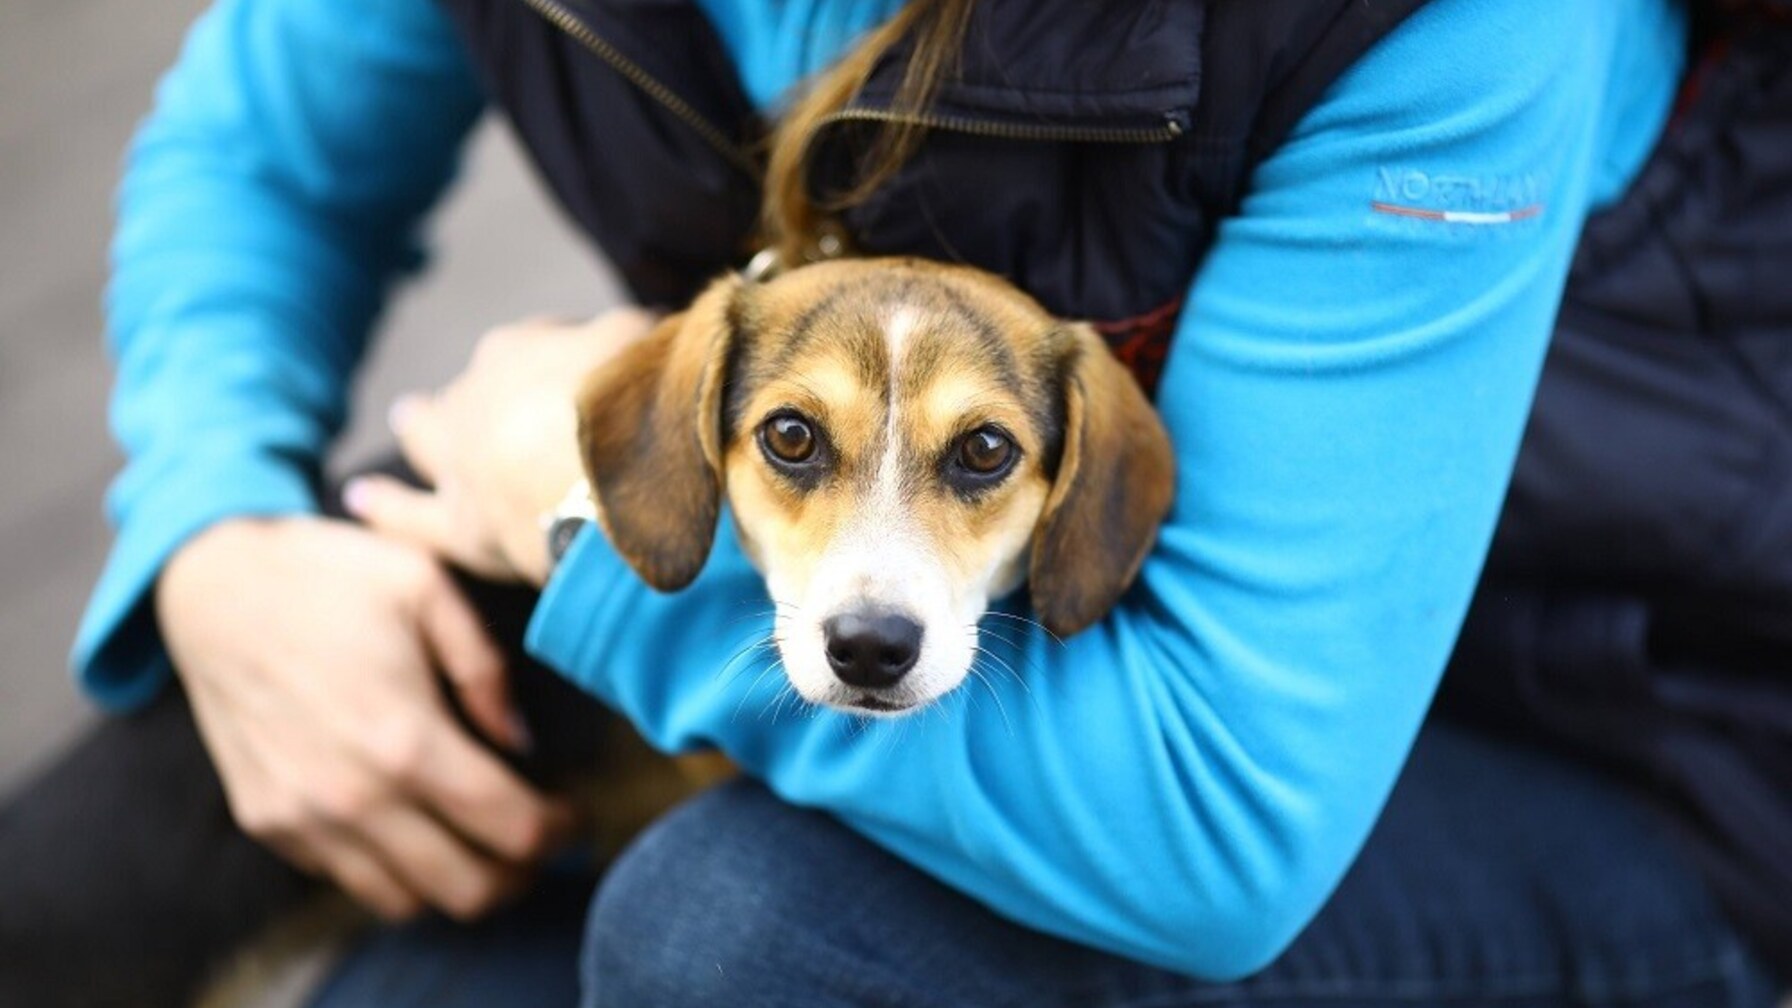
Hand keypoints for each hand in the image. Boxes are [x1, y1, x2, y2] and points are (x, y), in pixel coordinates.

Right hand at [156, 516, 573, 920]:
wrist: (213, 583)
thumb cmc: (328, 574)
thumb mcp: (427, 587)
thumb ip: (486, 670)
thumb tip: (517, 740)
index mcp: (404, 738)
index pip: (510, 827)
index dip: (560, 830)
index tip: (574, 811)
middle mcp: (351, 796)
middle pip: (468, 889)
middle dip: (522, 873)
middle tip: (540, 839)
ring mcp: (303, 817)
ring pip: (405, 902)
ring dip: (458, 883)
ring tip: (483, 842)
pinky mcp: (267, 820)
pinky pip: (347, 879)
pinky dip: (396, 870)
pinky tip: (417, 824)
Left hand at [345, 307, 655, 585]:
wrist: (603, 481)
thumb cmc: (628, 404)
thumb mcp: (641, 343)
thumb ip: (638, 334)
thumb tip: (650, 329)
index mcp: (515, 351)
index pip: (542, 343)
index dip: (573, 354)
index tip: (600, 369)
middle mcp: (473, 399)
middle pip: (478, 388)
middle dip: (490, 389)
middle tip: (510, 396)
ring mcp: (458, 462)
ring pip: (427, 435)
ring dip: (421, 423)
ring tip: (409, 412)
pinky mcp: (458, 525)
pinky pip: (410, 516)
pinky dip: (387, 508)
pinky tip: (360, 498)